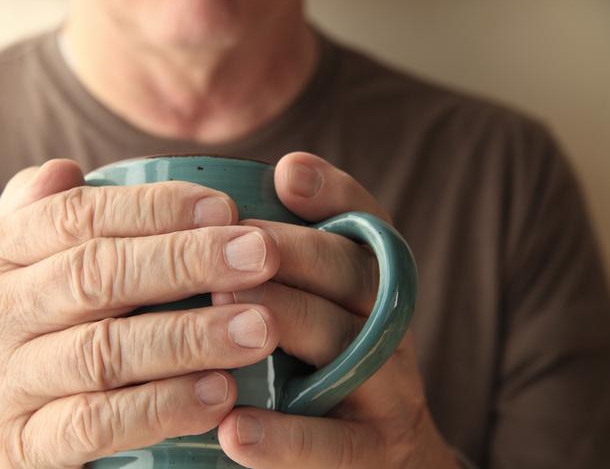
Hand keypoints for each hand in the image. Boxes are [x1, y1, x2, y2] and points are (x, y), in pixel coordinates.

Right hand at [0, 159, 281, 467]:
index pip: (75, 215)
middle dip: (186, 261)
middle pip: (94, 275)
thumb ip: (48, 217)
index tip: (228, 208)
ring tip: (259, 327)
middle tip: (261, 255)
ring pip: (103, 351)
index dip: (155, 208)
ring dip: (190, 336)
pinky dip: (164, 406)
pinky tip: (221, 393)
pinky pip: (99, 424)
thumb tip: (68, 169)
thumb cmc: (35, 326)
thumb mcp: (26, 266)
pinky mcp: (23, 446)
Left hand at [213, 152, 459, 468]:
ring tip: (226, 304)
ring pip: (346, 347)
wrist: (379, 459)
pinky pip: (334, 445)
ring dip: (287, 321)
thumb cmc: (323, 371)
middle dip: (290, 253)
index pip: (366, 227)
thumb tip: (252, 194)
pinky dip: (286, 436)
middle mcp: (387, 328)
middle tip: (226, 243)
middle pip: (351, 275)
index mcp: (372, 286)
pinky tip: (235, 429)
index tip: (286, 174)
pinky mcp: (373, 454)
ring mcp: (388, 392)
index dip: (333, 195)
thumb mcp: (316, 309)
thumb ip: (288, 265)